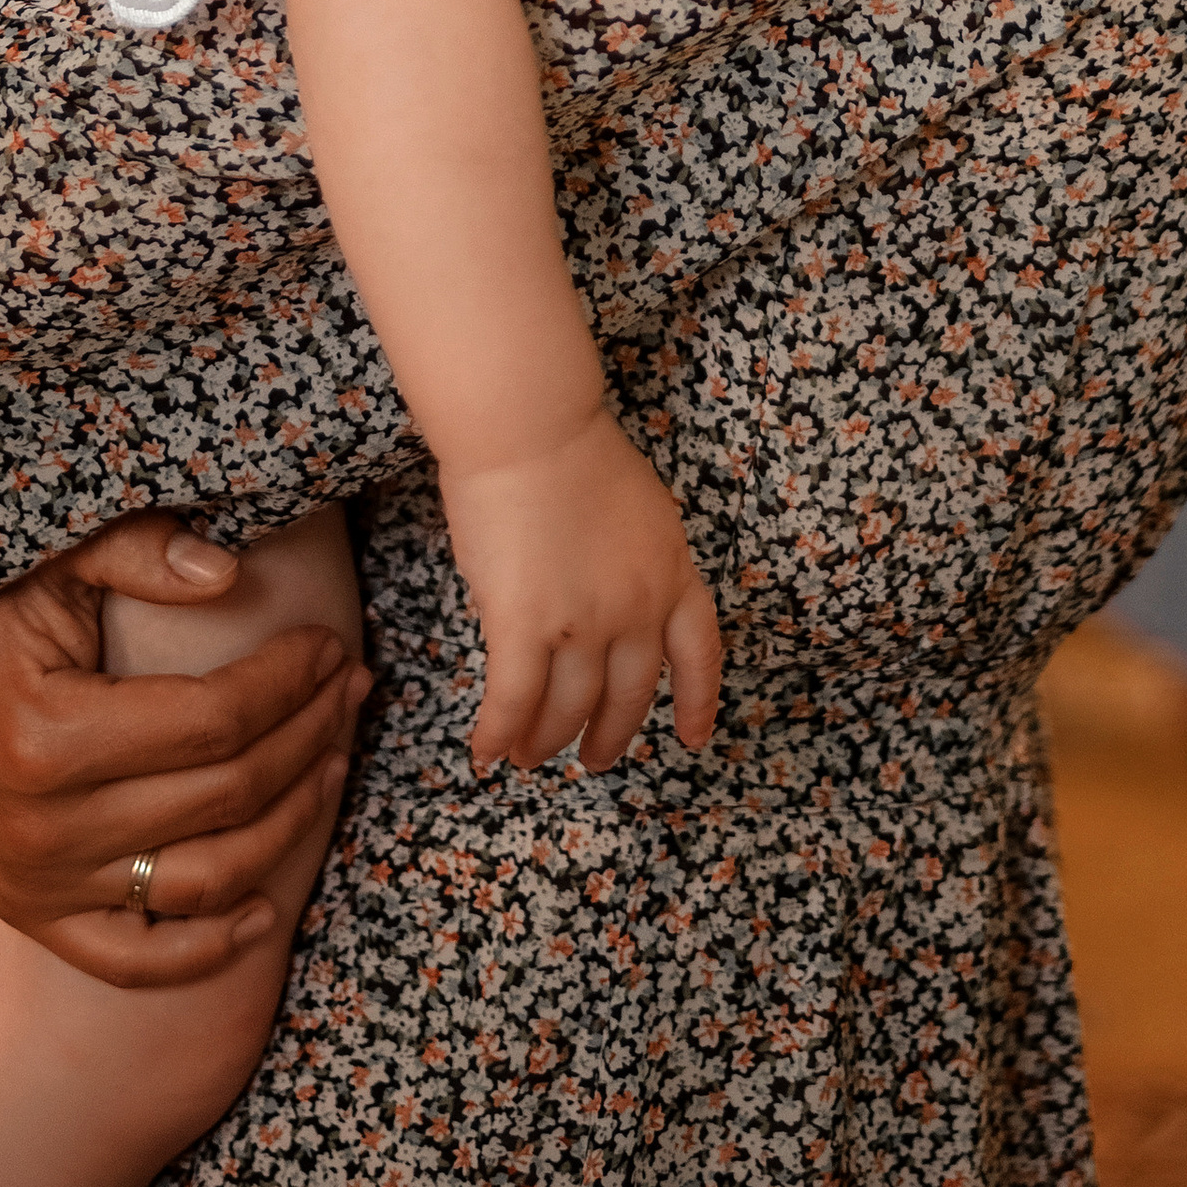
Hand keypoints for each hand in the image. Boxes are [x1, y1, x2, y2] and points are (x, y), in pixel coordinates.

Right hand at [0, 513, 367, 991]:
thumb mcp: (50, 555)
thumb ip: (140, 554)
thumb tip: (235, 570)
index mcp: (45, 740)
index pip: (216, 723)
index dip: (289, 682)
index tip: (329, 644)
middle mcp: (39, 832)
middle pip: (225, 798)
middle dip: (307, 736)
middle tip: (352, 685)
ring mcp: (33, 883)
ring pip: (203, 879)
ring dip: (287, 825)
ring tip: (333, 759)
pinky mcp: (29, 911)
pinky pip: (132, 955)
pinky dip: (204, 947)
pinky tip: (265, 911)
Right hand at [440, 410, 721, 776]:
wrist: (533, 427)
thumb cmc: (575, 449)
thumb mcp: (641, 513)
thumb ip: (635, 566)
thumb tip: (606, 608)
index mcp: (673, 573)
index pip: (699, 654)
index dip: (698, 701)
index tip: (694, 738)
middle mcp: (637, 609)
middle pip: (629, 696)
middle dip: (609, 735)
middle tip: (593, 759)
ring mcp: (583, 623)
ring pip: (568, 708)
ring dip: (546, 740)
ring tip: (530, 756)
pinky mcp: (524, 626)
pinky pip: (513, 700)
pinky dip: (498, 733)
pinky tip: (486, 752)